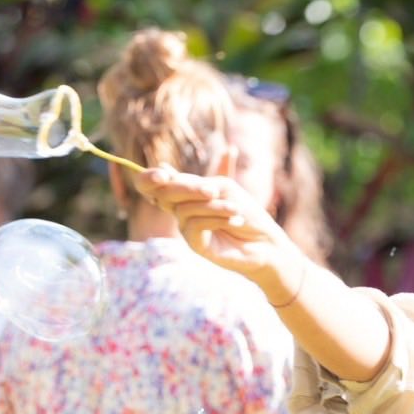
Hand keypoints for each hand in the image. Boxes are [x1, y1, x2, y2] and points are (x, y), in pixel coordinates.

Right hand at [131, 167, 305, 298]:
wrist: (265, 242)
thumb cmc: (246, 212)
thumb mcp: (224, 188)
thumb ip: (198, 180)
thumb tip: (164, 168)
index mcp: (185, 193)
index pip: (151, 184)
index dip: (149, 178)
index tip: (163, 173)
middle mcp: (180, 210)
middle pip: (164, 194)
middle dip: (187, 187)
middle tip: (214, 190)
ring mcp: (186, 228)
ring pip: (184, 209)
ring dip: (213, 206)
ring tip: (236, 210)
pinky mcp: (194, 244)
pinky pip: (193, 225)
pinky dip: (216, 218)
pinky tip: (234, 219)